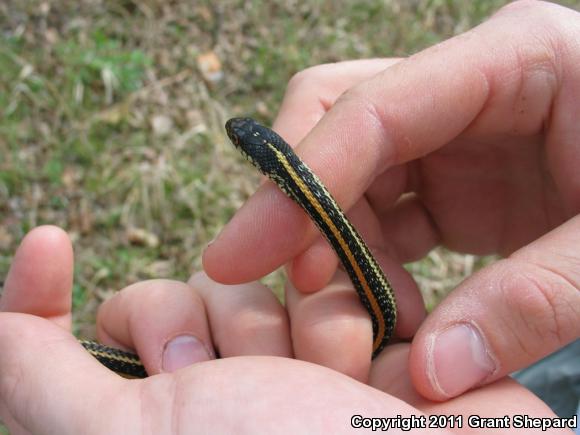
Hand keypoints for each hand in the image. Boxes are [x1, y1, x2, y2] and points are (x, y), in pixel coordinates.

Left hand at [0, 227, 559, 433]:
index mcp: (160, 422)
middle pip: (183, 291)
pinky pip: (332, 276)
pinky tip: (389, 369)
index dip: (43, 296)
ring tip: (339, 387)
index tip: (49, 245)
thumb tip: (13, 306)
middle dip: (212, 326)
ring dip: (296, 328)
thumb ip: (43, 386)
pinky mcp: (357, 336)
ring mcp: (295, 362)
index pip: (80, 340)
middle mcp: (223, 393)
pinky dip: (359, 315)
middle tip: (247, 384)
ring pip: (260, 278)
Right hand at [203, 0, 579, 399]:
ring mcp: (455, 131)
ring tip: (370, 322)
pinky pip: (380, 212)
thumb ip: (536, 304)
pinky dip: (370, 266)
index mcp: (517, 59)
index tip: (242, 254)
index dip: (303, 182)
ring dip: (340, 252)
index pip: (376, 107)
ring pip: (350, 175)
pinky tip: (394, 311)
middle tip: (285, 288)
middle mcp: (469, 86)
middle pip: (339, 124)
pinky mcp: (451, 177)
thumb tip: (427, 374)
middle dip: (299, 209)